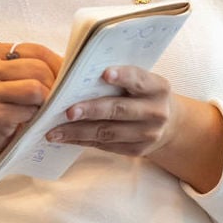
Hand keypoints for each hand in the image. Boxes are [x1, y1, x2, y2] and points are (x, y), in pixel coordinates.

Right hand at [0, 41, 61, 177]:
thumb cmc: (2, 113)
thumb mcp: (16, 84)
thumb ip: (37, 70)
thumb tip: (73, 65)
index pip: (38, 50)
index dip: (58, 66)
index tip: (66, 81)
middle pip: (39, 68)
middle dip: (55, 87)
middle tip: (55, 102)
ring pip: (36, 87)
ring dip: (45, 103)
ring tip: (41, 112)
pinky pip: (29, 110)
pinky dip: (36, 118)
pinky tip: (29, 123)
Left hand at [46, 64, 174, 157]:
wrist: (168, 124)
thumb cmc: (142, 94)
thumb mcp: (140, 82)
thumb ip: (115, 77)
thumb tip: (73, 72)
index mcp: (158, 88)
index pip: (139, 80)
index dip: (123, 76)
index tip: (104, 73)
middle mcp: (156, 112)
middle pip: (119, 110)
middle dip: (91, 110)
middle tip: (68, 111)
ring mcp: (148, 134)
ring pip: (108, 132)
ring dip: (78, 132)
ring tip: (54, 131)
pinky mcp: (137, 150)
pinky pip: (105, 145)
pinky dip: (82, 141)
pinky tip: (65, 138)